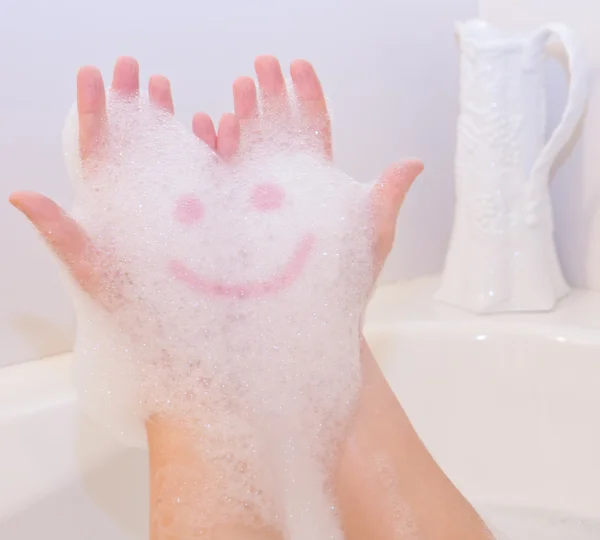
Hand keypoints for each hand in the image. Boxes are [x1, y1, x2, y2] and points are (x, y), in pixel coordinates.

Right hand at [9, 56, 422, 302]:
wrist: (301, 335)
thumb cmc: (341, 292)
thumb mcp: (367, 243)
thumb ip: (383, 200)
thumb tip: (413, 162)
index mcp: (316, 188)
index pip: (310, 131)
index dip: (303, 95)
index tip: (295, 65)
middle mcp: (281, 194)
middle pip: (271, 135)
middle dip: (264, 100)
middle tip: (256, 72)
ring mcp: (251, 210)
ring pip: (239, 157)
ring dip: (233, 125)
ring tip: (228, 101)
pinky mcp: (226, 231)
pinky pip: (213, 189)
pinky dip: (208, 162)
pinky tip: (202, 141)